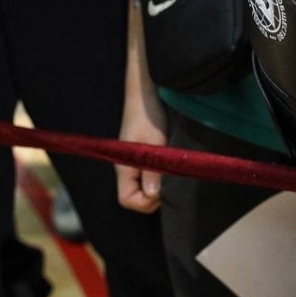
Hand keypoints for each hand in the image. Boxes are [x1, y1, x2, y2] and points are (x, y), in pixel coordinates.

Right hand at [115, 78, 167, 213]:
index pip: (127, 200)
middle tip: (172, 184)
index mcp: (124, 168)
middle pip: (135, 196)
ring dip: (157, 185)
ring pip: (142, 186)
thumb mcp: (153, 144)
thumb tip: (153, 195)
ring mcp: (133, 163)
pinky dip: (158, 176)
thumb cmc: (148, 116)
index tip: (164, 191)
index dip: (145, 202)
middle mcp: (126, 169)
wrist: (146, 94)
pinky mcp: (141, 156)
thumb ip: (152, 170)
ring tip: (172, 174)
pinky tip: (169, 166)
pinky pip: (147, 175)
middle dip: (153, 196)